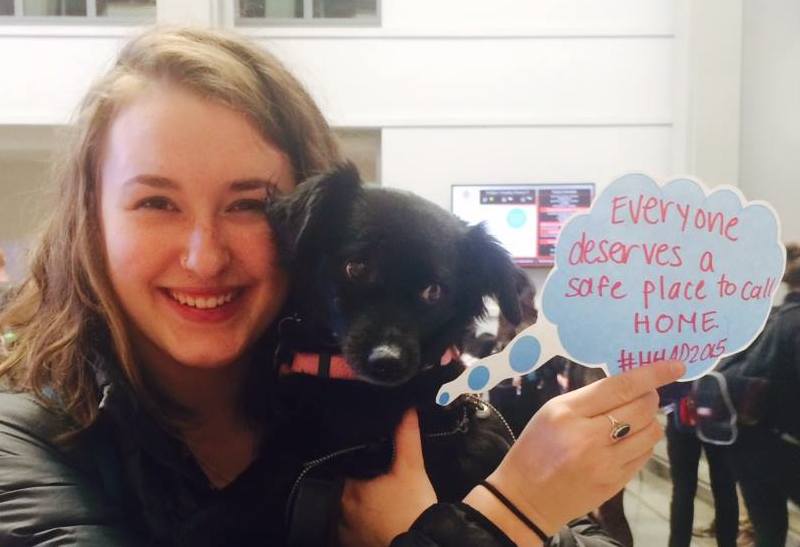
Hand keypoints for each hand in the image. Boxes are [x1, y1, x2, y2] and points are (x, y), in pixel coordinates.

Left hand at [338, 409, 436, 546]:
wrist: (419, 545)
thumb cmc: (413, 509)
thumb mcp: (412, 467)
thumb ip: (406, 436)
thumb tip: (406, 410)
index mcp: (350, 486)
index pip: (348, 467)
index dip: (361, 464)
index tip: (375, 467)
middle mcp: (342, 508)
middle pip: (348, 488)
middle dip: (362, 485)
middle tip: (383, 485)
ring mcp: (346, 530)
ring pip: (349, 510)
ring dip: (361, 506)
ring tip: (382, 504)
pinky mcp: (353, 544)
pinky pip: (351, 531)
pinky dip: (362, 526)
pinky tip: (378, 522)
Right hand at [466, 360, 684, 543]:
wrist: (526, 498)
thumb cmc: (535, 447)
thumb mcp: (551, 412)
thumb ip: (588, 399)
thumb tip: (629, 386)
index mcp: (567, 413)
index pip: (620, 387)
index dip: (652, 374)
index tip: (675, 365)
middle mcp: (589, 437)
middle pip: (642, 408)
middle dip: (650, 397)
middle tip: (643, 395)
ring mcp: (605, 464)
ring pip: (651, 432)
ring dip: (649, 421)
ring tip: (633, 421)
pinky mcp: (615, 483)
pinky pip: (645, 455)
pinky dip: (642, 443)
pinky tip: (626, 442)